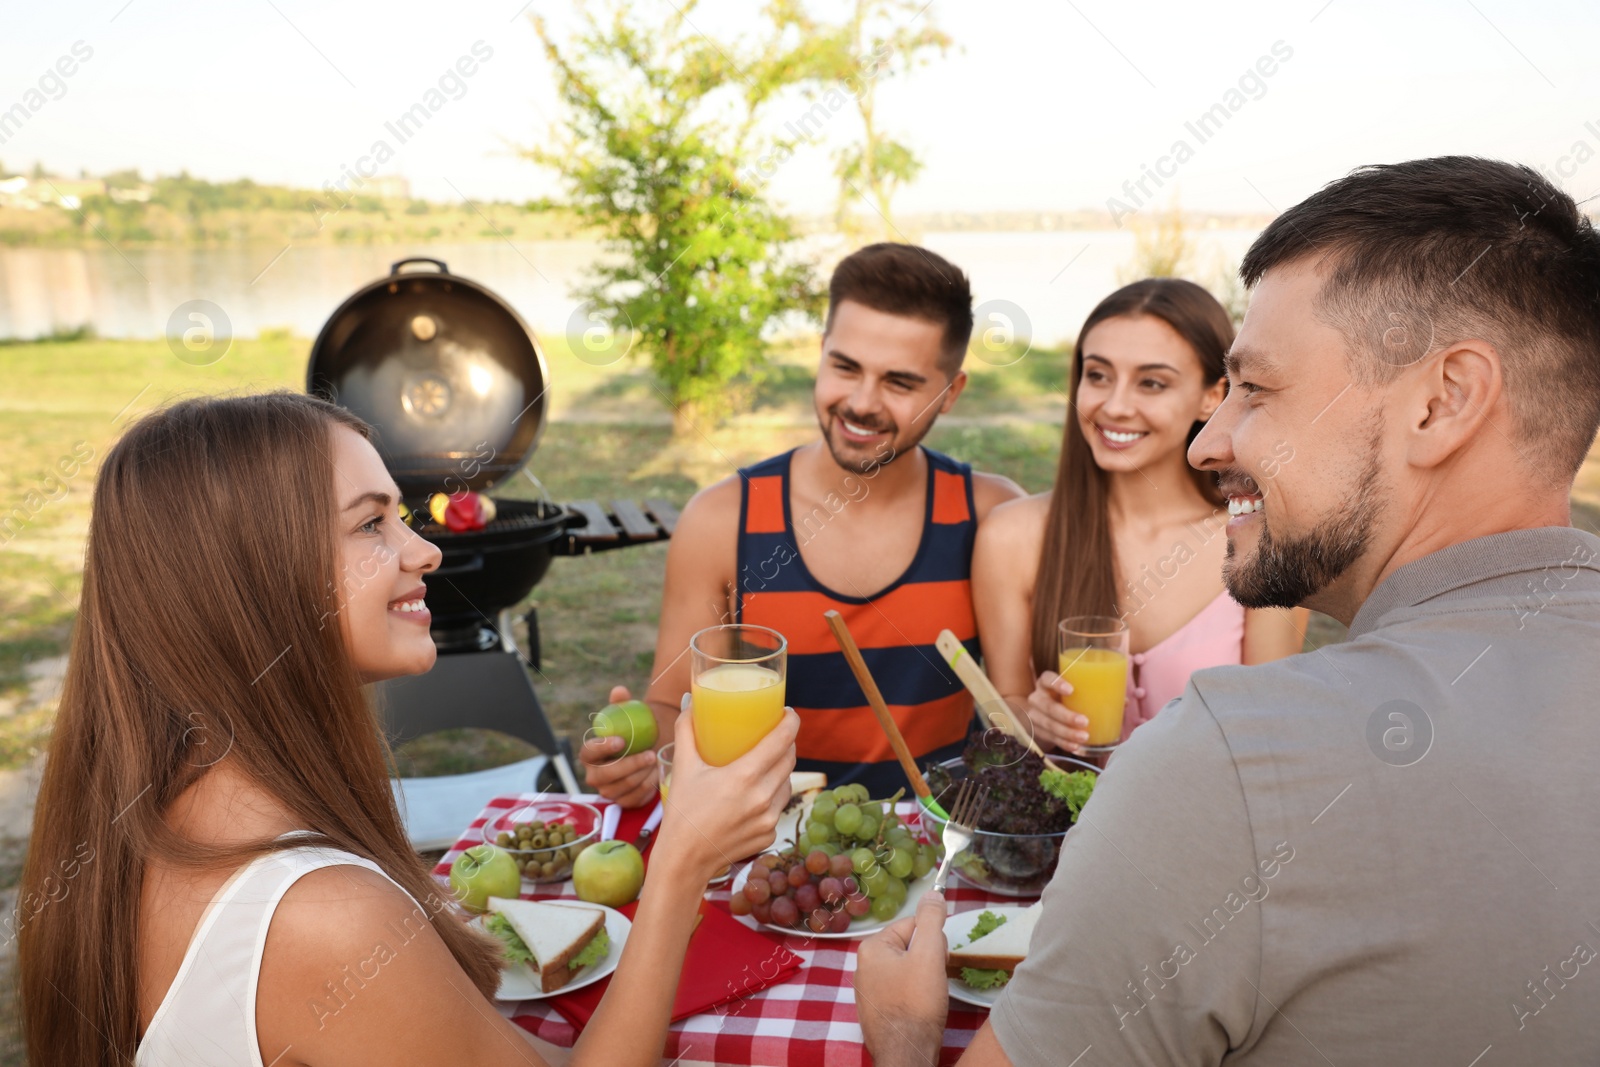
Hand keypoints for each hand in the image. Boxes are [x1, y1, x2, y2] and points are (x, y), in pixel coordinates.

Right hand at [578, 685, 659, 808]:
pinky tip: (657, 774)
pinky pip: (634, 798)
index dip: (602, 747)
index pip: (588, 752)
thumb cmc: (634, 730)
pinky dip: (647, 787)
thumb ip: (621, 703)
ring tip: (656, 761)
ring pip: (622, 787)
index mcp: (590, 754)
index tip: (621, 740)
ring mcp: (608, 791)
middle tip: (649, 754)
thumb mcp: (628, 715)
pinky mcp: (623, 802)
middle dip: (628, 765)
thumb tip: (619, 691)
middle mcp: (594, 775)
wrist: (647, 748)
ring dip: (641, 774)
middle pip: (605, 775)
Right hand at [653, 698, 797, 881]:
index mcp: (744, 776)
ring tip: (768, 762)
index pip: (781, 740)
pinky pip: (778, 806)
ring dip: (782, 770)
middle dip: (786, 743)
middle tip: (774, 734)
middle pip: (789, 759)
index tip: (788, 713)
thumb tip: (691, 702)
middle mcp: (762, 797)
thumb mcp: (683, 767)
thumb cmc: (682, 812)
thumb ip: (686, 731)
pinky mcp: (769, 834)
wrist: (684, 860)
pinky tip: (759, 793)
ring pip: (787, 783)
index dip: (791, 722)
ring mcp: (769, 818)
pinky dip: (772, 796)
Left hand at [854, 890, 949, 1066]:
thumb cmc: (916, 1004)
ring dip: (924, 978)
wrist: (905, 1052)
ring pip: (908, 969)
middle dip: (928, 960)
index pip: (912, 925)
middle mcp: (864, 966)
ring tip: (928, 997)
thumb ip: (931, 920)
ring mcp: (869, 990)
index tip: (939, 958)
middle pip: (910, 947)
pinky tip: (921, 1008)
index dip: (933, 940)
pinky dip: (916, 996)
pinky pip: (902, 990)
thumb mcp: (929, 955)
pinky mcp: (877, 1010)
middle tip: (933, 980)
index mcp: (872, 948)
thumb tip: (932, 893)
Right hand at [1023, 671, 1090, 754]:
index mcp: (1046, 683)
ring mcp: (1035, 716)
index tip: (1071, 690)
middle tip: (1084, 722)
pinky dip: (1064, 743)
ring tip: (1084, 737)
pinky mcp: (1037, 732)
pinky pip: (1050, 738)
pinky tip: (1075, 747)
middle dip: (1066, 716)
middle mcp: (1038, 698)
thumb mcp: (1076, 694)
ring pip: (1048, 725)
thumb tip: (1125, 701)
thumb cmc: (1067, 700)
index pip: (1046, 678)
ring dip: (1066, 733)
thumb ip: (1097, 694)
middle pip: (1048, 706)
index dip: (1057, 683)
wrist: (1043, 715)